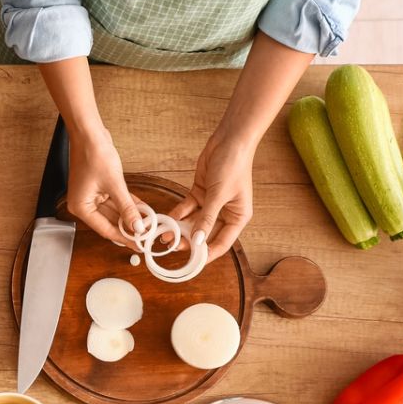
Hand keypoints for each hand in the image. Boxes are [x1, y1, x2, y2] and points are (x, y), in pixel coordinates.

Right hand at [65, 125, 143, 246]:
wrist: (89, 133)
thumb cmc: (94, 155)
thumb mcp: (115, 184)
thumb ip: (127, 208)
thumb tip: (137, 226)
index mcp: (81, 207)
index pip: (105, 230)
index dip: (124, 238)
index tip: (139, 245)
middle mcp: (84, 204)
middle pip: (110, 222)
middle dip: (129, 227)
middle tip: (147, 234)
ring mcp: (91, 195)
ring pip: (114, 212)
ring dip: (130, 216)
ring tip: (148, 222)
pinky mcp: (99, 187)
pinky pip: (115, 201)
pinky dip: (127, 204)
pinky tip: (142, 209)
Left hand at [170, 135, 254, 260]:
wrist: (229, 140)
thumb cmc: (233, 165)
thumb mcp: (219, 194)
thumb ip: (207, 218)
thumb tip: (197, 241)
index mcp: (238, 217)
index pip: (221, 243)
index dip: (206, 254)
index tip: (191, 263)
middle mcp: (225, 213)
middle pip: (205, 234)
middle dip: (189, 242)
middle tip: (172, 247)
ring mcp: (212, 204)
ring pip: (193, 223)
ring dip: (180, 230)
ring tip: (164, 237)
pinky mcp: (200, 194)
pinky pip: (187, 209)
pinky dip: (177, 215)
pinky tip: (166, 222)